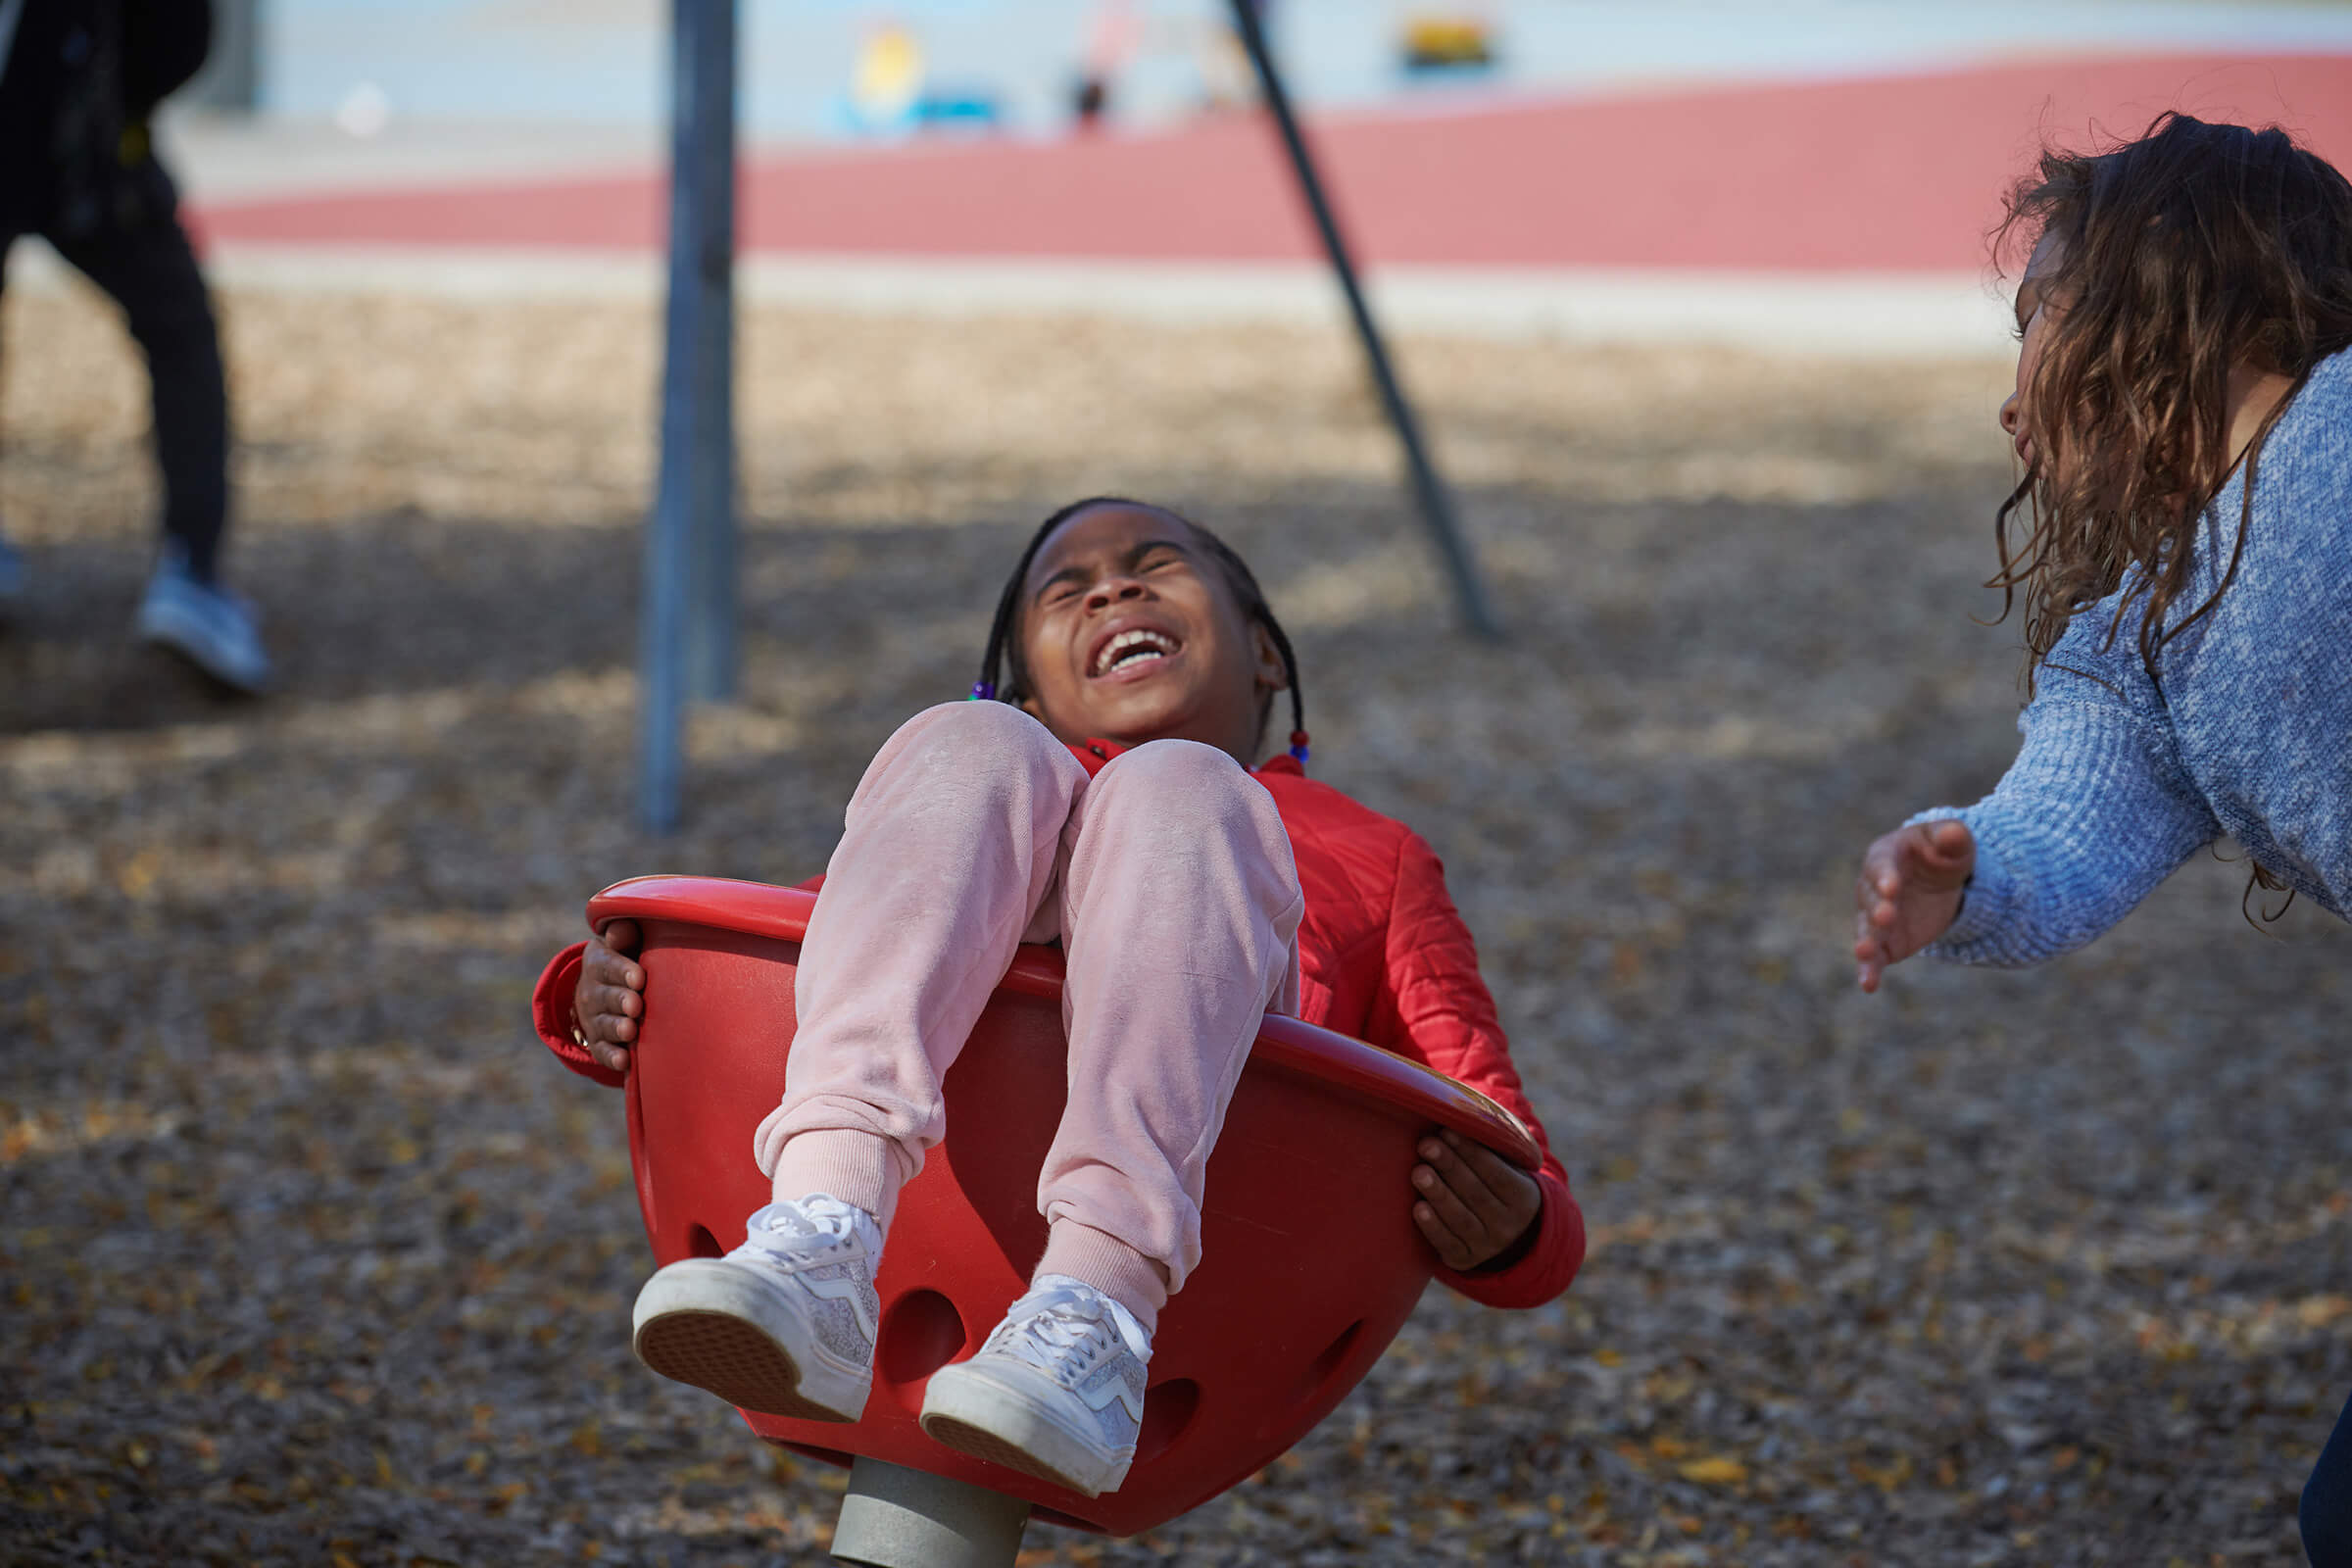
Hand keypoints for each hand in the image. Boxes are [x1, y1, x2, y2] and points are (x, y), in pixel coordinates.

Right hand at [572, 919, 644, 1073]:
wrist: (607, 988)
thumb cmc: (627, 958)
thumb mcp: (622, 943)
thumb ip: (624, 935)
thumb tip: (624, 926)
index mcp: (598, 962)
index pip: (606, 965)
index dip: (622, 971)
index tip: (639, 978)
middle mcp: (591, 991)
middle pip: (605, 997)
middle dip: (620, 1001)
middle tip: (636, 1005)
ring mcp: (593, 1018)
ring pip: (603, 1024)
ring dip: (616, 1028)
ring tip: (630, 1030)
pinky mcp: (599, 1042)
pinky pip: (602, 1051)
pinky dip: (612, 1057)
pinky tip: (625, 1062)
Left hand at [1411, 1127, 1542, 1271]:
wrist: (1509, 1236)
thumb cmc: (1497, 1185)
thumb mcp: (1507, 1167)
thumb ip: (1490, 1147)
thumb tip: (1459, 1115)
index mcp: (1523, 1197)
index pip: (1496, 1172)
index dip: (1470, 1151)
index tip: (1446, 1130)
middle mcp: (1508, 1224)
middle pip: (1476, 1193)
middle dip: (1450, 1166)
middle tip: (1426, 1145)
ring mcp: (1487, 1246)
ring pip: (1462, 1219)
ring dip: (1438, 1194)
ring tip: (1418, 1172)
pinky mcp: (1464, 1260)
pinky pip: (1448, 1244)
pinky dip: (1433, 1227)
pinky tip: (1418, 1208)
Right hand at [1853, 820, 1974, 992]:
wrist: (1939, 882)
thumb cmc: (1941, 854)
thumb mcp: (1953, 843)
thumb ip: (1952, 836)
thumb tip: (1952, 832)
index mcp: (1885, 855)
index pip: (1881, 866)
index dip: (1885, 876)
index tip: (1892, 887)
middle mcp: (1872, 887)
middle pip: (1870, 899)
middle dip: (1878, 909)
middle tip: (1886, 917)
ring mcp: (1875, 917)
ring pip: (1866, 929)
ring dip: (1866, 940)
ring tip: (1865, 953)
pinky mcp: (1885, 942)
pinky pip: (1874, 957)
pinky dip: (1869, 970)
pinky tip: (1868, 985)